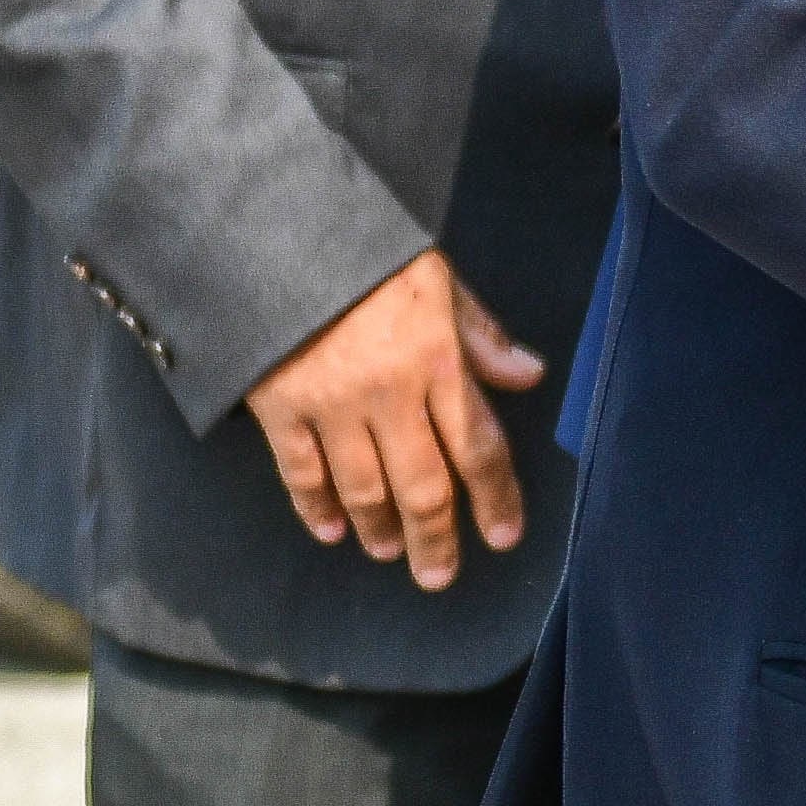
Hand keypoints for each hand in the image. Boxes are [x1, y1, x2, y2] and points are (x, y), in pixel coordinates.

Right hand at [242, 248, 541, 588]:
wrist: (276, 231)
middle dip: (436, 538)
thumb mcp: (438, 278)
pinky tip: (332, 531)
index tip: (504, 536)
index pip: (478, 446)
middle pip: (423, 486)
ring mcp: (332, 406)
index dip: (495, 498)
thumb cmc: (367, 253)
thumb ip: (481, 334)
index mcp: (437, 361)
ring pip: (364, 490)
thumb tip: (529, 376)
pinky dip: (317, 509)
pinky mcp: (280, 410)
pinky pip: (302, 475)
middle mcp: (389, 394)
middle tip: (441, 574)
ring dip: (381, 529)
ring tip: (391, 552)